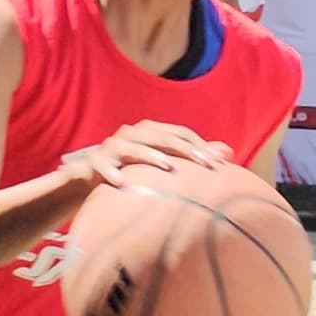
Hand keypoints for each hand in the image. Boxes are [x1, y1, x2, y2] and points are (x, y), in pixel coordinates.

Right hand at [63, 121, 230, 191]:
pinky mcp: (91, 162)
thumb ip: (192, 157)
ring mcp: (109, 147)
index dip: (198, 145)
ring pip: (130, 145)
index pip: (178, 132)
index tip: (217, 164)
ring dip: (149, 155)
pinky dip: (110, 172)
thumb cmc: (132, 172)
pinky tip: (121, 183)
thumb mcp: (162, 164)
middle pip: (158, 135)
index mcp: (149, 133)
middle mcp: (130, 134)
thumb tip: (228, 152)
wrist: (88, 180)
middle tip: (203, 164)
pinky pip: (99, 164)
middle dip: (182, 148)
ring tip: (168, 168)